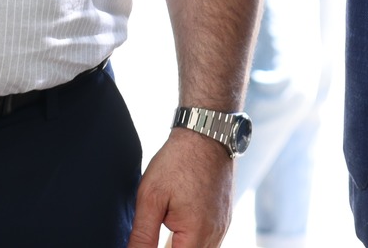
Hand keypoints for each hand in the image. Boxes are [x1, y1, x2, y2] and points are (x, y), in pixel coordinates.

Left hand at [128, 127, 233, 247]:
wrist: (206, 132)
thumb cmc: (178, 160)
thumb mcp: (150, 198)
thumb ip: (142, 236)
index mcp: (197, 234)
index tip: (146, 242)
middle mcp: (215, 234)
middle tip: (157, 227)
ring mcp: (223, 226)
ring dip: (181, 246)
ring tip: (165, 227)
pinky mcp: (225, 217)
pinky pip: (209, 241)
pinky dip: (192, 240)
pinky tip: (178, 225)